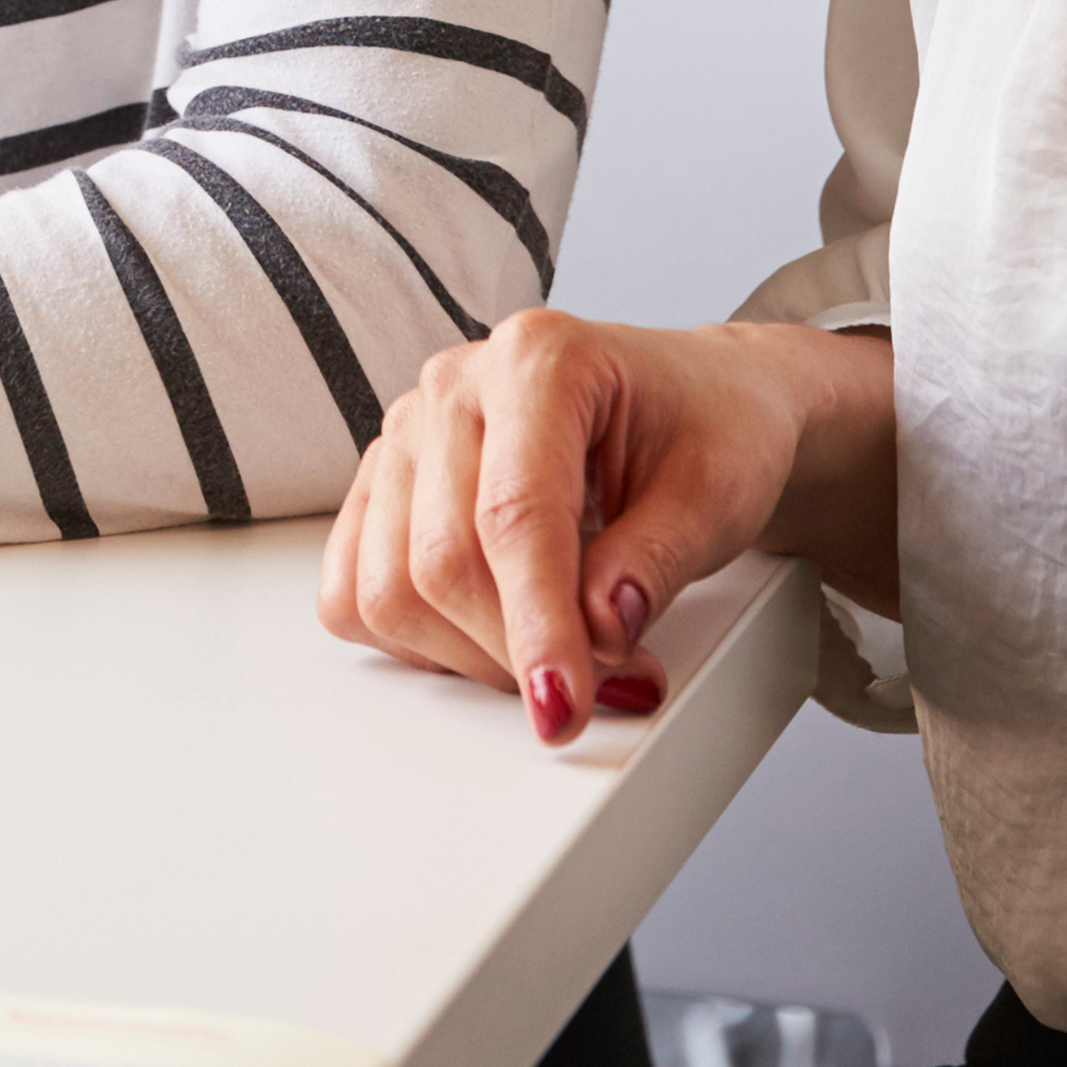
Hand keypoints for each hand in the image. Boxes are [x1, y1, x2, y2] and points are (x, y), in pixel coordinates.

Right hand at [318, 313, 894, 743]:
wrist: (695, 401)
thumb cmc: (706, 428)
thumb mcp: (714, 493)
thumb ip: (654, 559)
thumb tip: (597, 629)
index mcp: (540, 359)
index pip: (514, 515)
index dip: (537, 625)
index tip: (565, 708)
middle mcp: (455, 384)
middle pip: (441, 560)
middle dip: (517, 651)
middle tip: (606, 679)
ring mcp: (408, 432)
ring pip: (388, 587)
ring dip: (470, 655)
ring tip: (556, 652)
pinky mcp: (384, 484)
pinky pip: (352, 591)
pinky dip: (415, 641)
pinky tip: (488, 635)